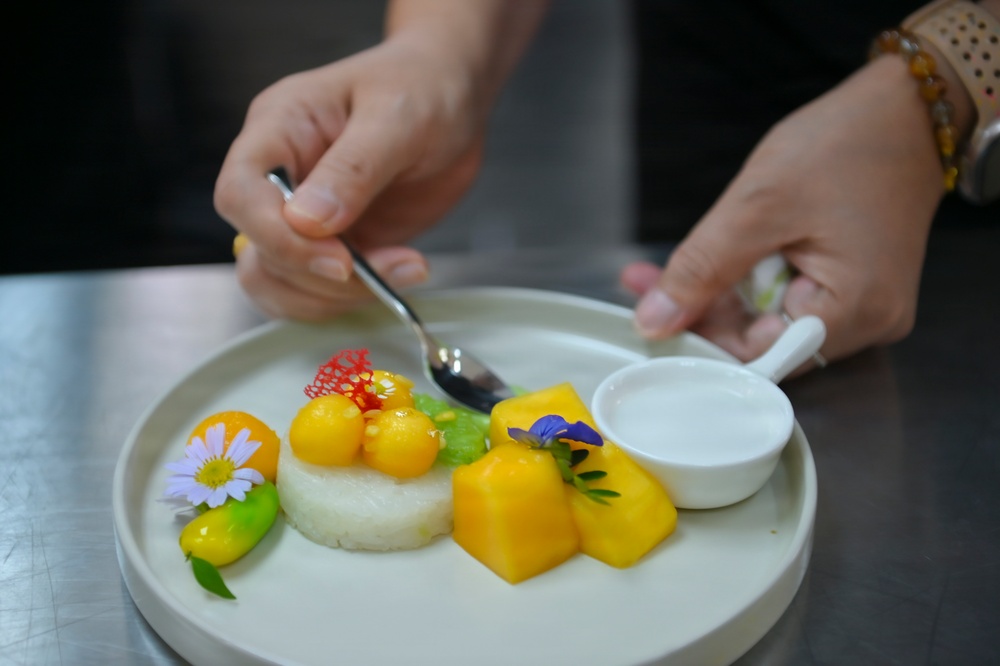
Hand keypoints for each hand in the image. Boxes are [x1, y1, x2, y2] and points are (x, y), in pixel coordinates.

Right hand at [214, 35, 486, 319]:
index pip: (240, 194)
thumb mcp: (397, 117)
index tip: (339, 261)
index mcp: (279, 128)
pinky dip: (355, 298)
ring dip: (335, 296)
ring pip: (277, 281)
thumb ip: (353, 167)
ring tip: (403, 270)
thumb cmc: (423, 86)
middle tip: (389, 267)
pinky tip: (403, 273)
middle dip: (319, 275)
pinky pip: (317, 291)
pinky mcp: (333, 243)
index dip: (278, 238)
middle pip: (257, 250)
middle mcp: (280, 176)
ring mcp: (302, 216)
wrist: (453, 96)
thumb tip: (307, 221)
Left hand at [621, 54, 949, 367]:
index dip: (701, 338)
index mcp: (858, 311)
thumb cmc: (843, 144)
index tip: (650, 315)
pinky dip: (748, 281)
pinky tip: (713, 259)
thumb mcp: (758, 206)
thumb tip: (655, 321)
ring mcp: (865, 305)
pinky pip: (788, 298)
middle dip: (703, 311)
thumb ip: (704, 268)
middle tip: (645, 282)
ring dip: (719, 294)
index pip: (760, 355)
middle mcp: (871, 322)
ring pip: (769, 319)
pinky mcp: (855, 284)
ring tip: (665, 270)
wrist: (904, 107)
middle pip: (764, 340)